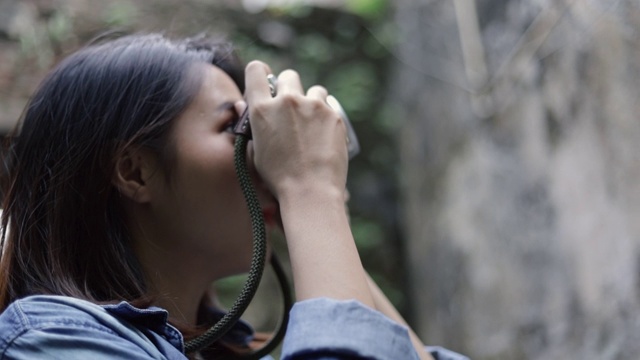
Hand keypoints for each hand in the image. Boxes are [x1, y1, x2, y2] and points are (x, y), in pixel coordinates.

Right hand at [243, 61, 348, 199]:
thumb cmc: (279, 178)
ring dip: (311, 101)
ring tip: (311, 124)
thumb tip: (243, 105)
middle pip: (288, 76)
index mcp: (262, 109)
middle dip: (289, 88)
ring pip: (313, 90)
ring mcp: (312, 105)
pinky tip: (324, 134)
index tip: (266, 82)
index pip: (256, 70)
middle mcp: (287, 101)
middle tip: (292, 109)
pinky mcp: (333, 114)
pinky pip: (329, 105)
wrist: (311, 191)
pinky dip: (326, 115)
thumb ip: (250, 125)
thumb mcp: (256, 152)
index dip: (260, 73)